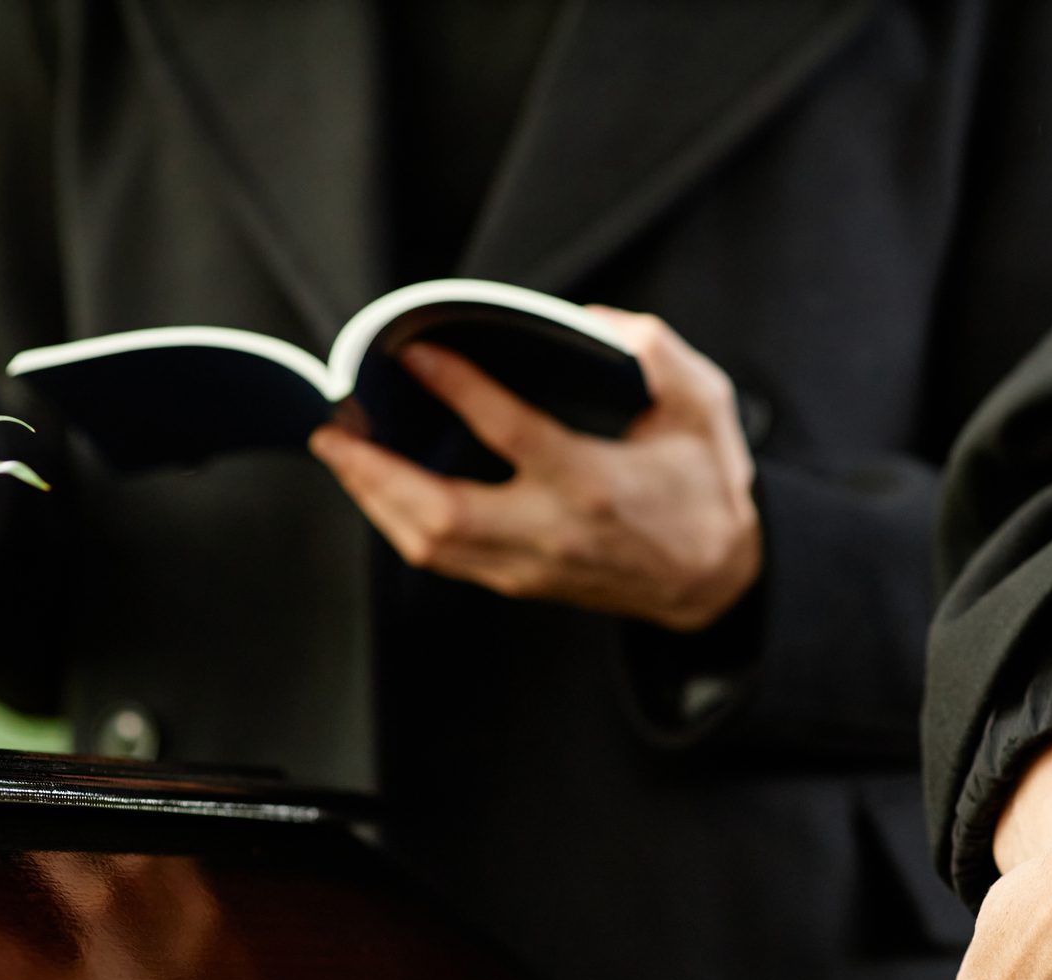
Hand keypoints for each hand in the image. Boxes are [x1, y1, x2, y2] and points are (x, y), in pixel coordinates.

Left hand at [308, 307, 760, 630]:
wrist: (715, 582)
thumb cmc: (704, 489)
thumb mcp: (703, 408)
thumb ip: (657, 357)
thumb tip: (595, 325)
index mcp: (597, 484)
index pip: (513, 436)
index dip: (459, 390)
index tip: (416, 353)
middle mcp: (554, 532)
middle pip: (440, 513)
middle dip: (375, 469)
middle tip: (336, 423)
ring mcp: (529, 566)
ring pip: (427, 543)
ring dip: (373, 496)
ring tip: (342, 448)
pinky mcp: (517, 582)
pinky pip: (439, 556)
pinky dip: (397, 518)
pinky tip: (378, 481)